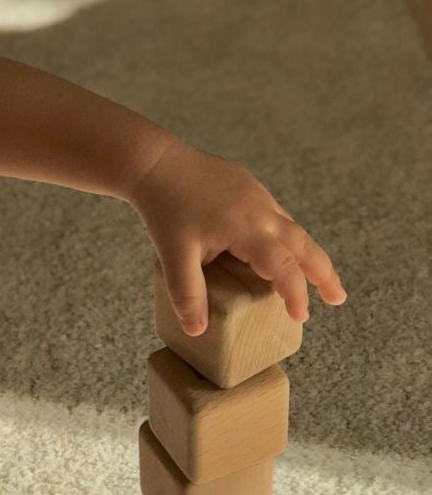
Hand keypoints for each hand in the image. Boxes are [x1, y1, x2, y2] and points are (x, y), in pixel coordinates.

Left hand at [131, 137, 347, 334]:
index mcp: (247, 228)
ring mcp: (258, 196)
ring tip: (318, 278)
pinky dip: (288, 238)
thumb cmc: (165, 209)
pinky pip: (277, 217)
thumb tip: (196, 332)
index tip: (301, 316)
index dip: (295, 293)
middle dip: (324, 273)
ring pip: (293, 229)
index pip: (282, 266)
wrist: (156, 162)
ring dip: (308, 254)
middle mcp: (261, 211)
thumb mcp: (172, 255)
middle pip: (304, 244)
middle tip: (338, 298)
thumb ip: (187, 293)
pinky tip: (282, 250)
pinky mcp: (250, 187)